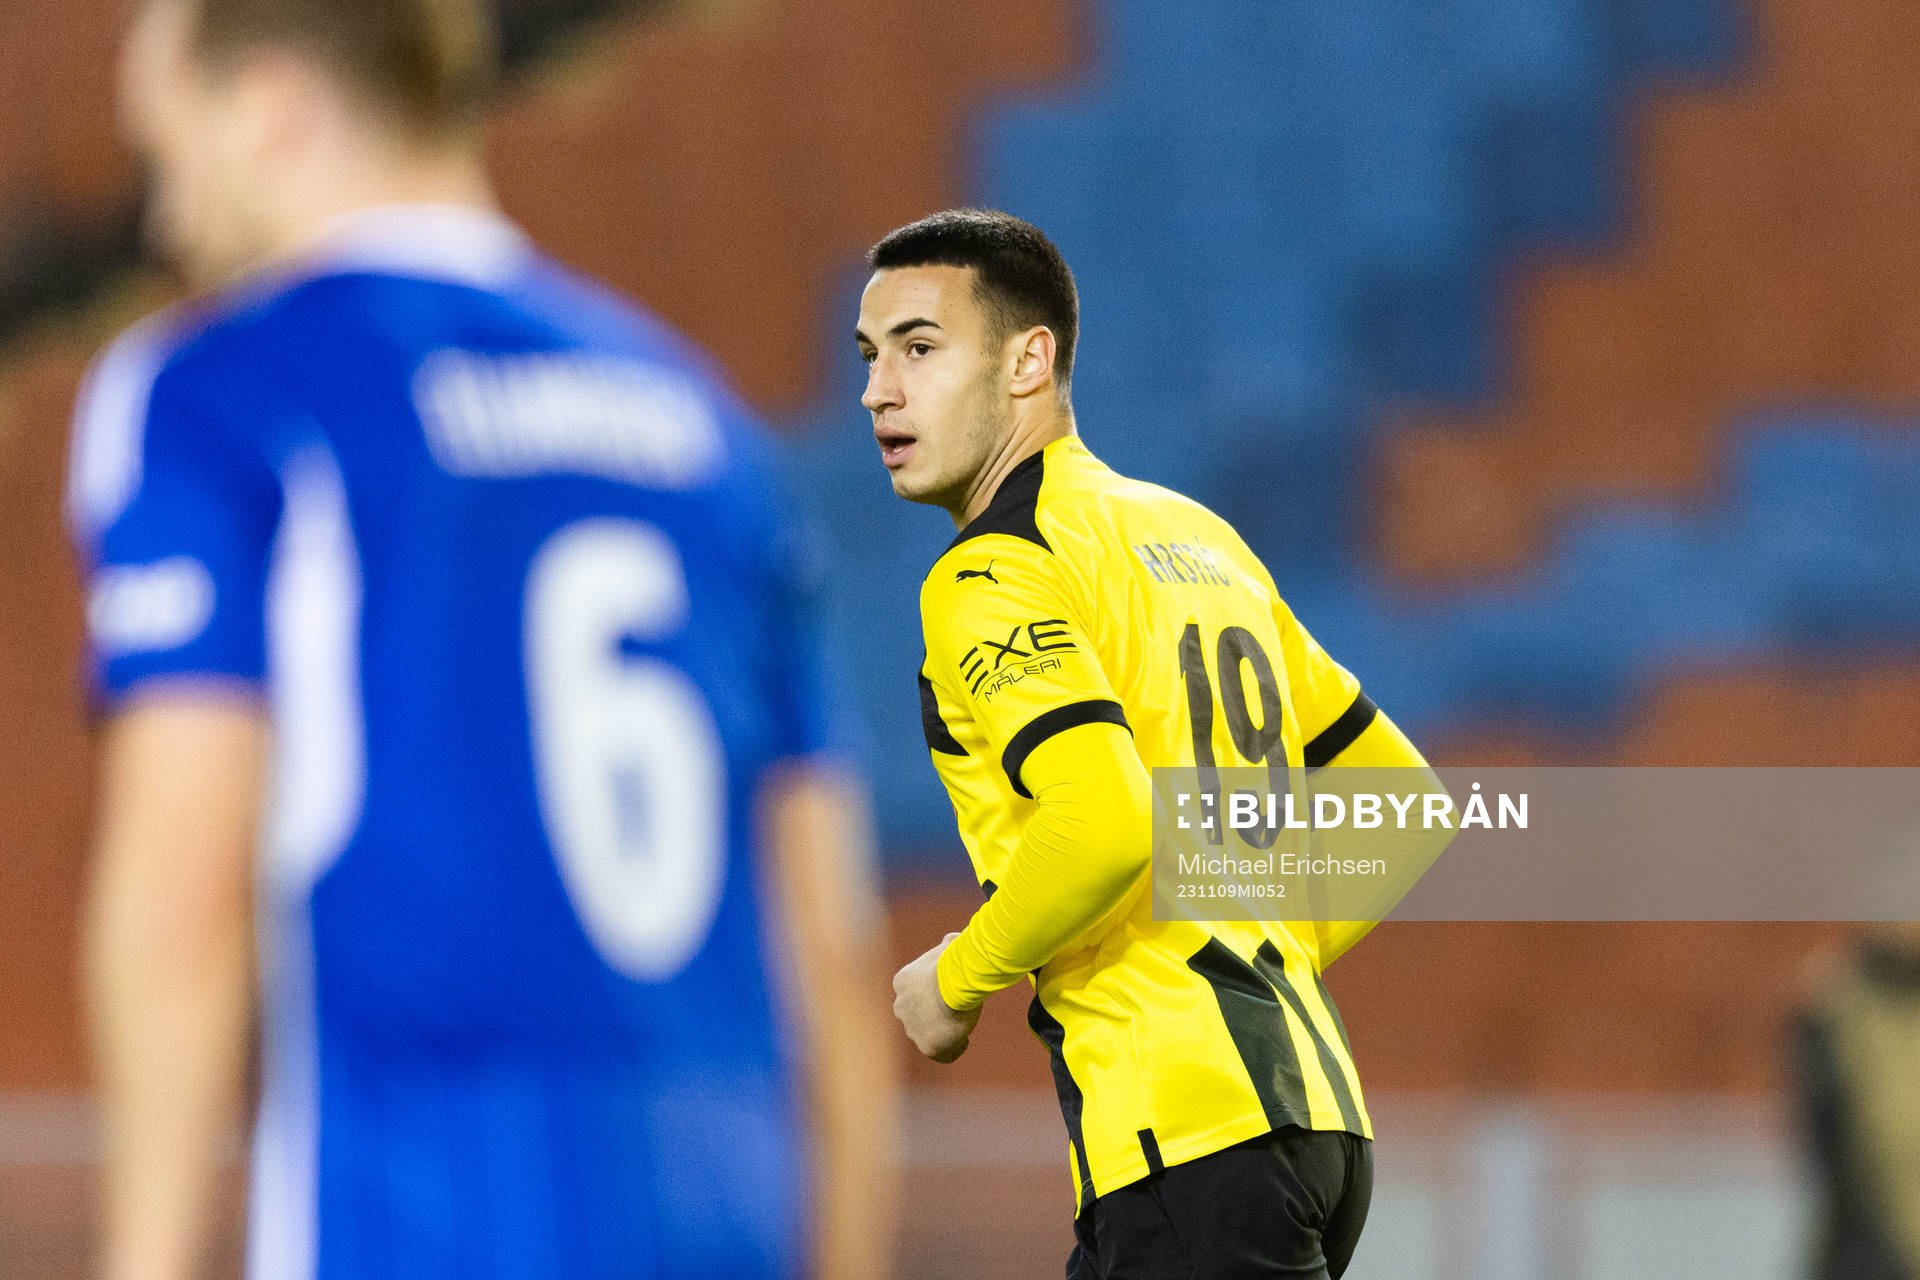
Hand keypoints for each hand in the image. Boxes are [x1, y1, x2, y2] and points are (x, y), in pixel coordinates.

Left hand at [891, 932, 981, 1062]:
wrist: (953, 985)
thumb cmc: (953, 962)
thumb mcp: (950, 947)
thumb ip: (949, 945)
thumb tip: (955, 938)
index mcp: (902, 982)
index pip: (914, 992)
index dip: (931, 994)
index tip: (948, 993)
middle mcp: (901, 1006)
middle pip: (917, 1015)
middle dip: (932, 1016)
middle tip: (954, 1011)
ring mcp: (911, 1028)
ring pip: (926, 1035)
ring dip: (942, 1033)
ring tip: (960, 1027)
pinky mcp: (927, 1047)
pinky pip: (943, 1053)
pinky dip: (954, 1048)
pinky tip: (965, 1039)